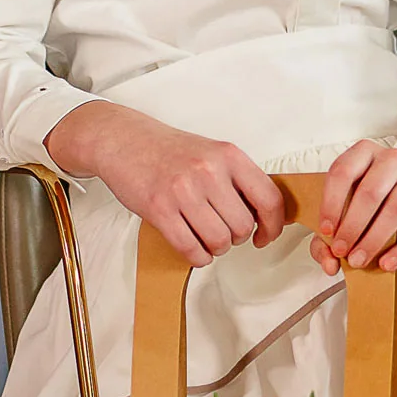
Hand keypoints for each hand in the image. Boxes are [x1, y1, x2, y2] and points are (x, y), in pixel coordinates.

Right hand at [45, 102, 286, 263]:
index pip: (269, 198)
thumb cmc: (169, 151)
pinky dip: (197, 256)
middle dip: (237, 238)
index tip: (265, 236)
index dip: (273, 226)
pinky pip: (190, 248)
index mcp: (228, 155)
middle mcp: (208, 170)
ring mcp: (182, 190)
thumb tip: (263, 217)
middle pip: (243, 227)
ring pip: (219, 241)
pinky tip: (194, 248)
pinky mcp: (158, 209)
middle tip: (224, 231)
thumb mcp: (212, 152)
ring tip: (207, 238)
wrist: (123, 139)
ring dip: (216, 248)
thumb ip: (238, 180)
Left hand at [313, 140, 396, 272]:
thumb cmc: (379, 193)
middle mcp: (392, 159)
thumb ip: (333, 231)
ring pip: (396, 208)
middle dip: (352, 227)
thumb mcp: (351, 200)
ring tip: (359, 259)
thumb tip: (329, 262)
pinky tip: (387, 262)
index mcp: (365, 152)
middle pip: (370, 192)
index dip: (331, 204)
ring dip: (374, 239)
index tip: (327, 231)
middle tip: (341, 251)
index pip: (342, 172)